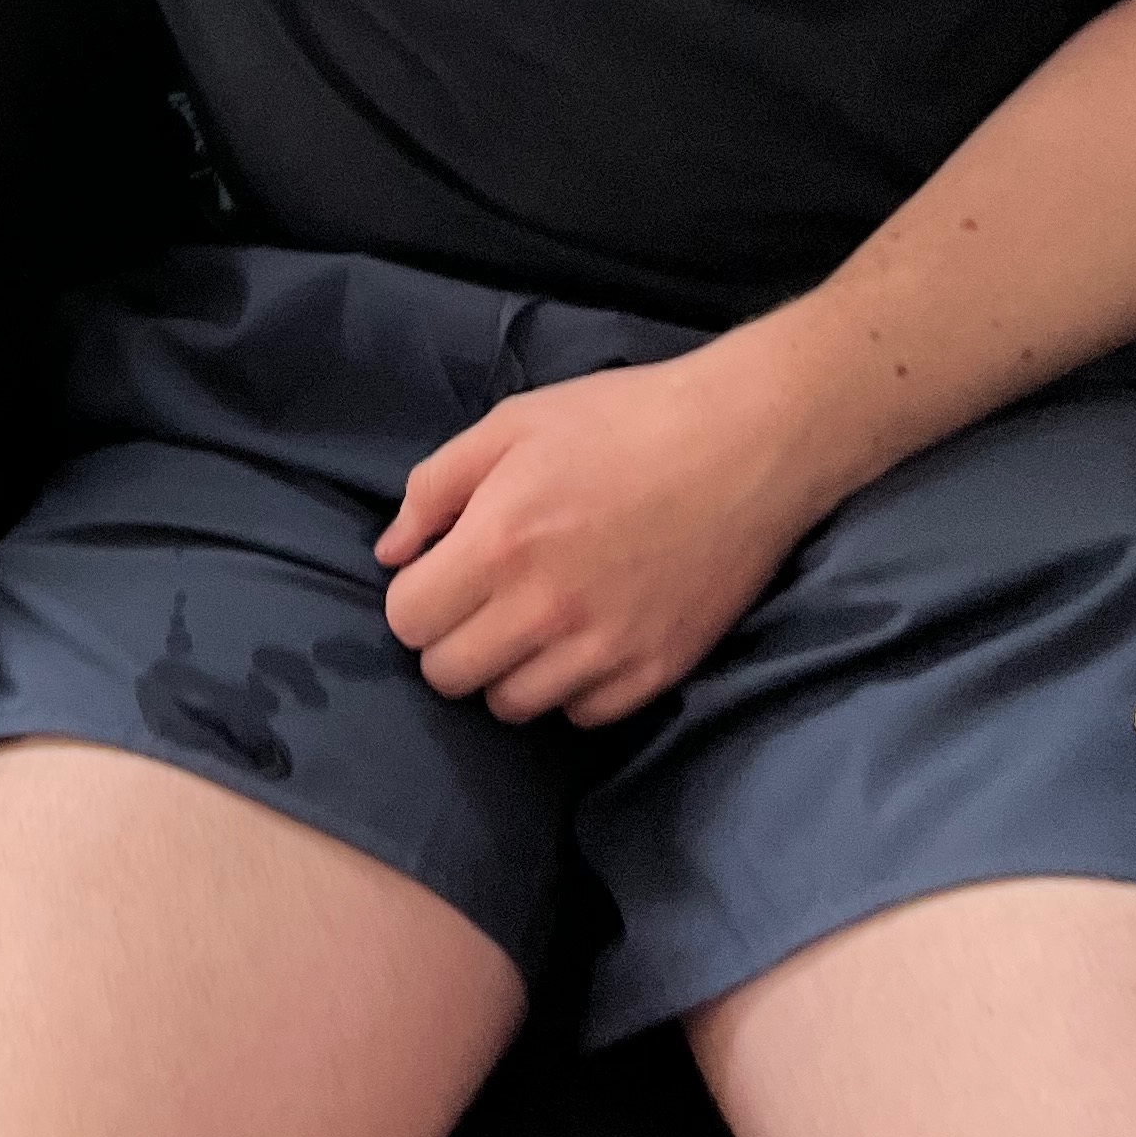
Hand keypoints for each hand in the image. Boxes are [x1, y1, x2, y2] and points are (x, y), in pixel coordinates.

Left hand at [374, 352, 814, 726]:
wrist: (744, 443)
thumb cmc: (619, 421)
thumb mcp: (510, 426)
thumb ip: (434, 490)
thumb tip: (391, 554)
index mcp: (498, 544)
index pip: (408, 622)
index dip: (415, 597)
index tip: (440, 574)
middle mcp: (545, 611)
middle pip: (449, 676)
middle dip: (450, 639)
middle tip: (482, 600)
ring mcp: (604, 650)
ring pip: (511, 706)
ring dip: (507, 669)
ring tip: (534, 619)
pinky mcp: (657, 671)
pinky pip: (582, 715)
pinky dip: (571, 688)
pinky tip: (584, 638)